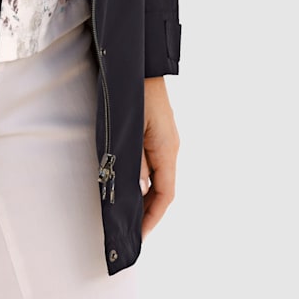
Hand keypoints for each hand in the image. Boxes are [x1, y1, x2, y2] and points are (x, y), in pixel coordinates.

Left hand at [139, 76, 178, 238]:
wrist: (140, 64)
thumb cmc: (133, 95)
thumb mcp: (131, 130)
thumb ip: (135, 160)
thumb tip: (137, 188)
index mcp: (166, 150)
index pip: (165, 194)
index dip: (153, 216)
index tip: (140, 235)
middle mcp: (170, 147)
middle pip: (164, 188)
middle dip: (149, 211)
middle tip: (131, 230)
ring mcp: (165, 139)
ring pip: (159, 176)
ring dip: (146, 196)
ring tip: (129, 214)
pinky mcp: (157, 132)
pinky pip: (154, 163)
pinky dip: (144, 180)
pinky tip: (130, 185)